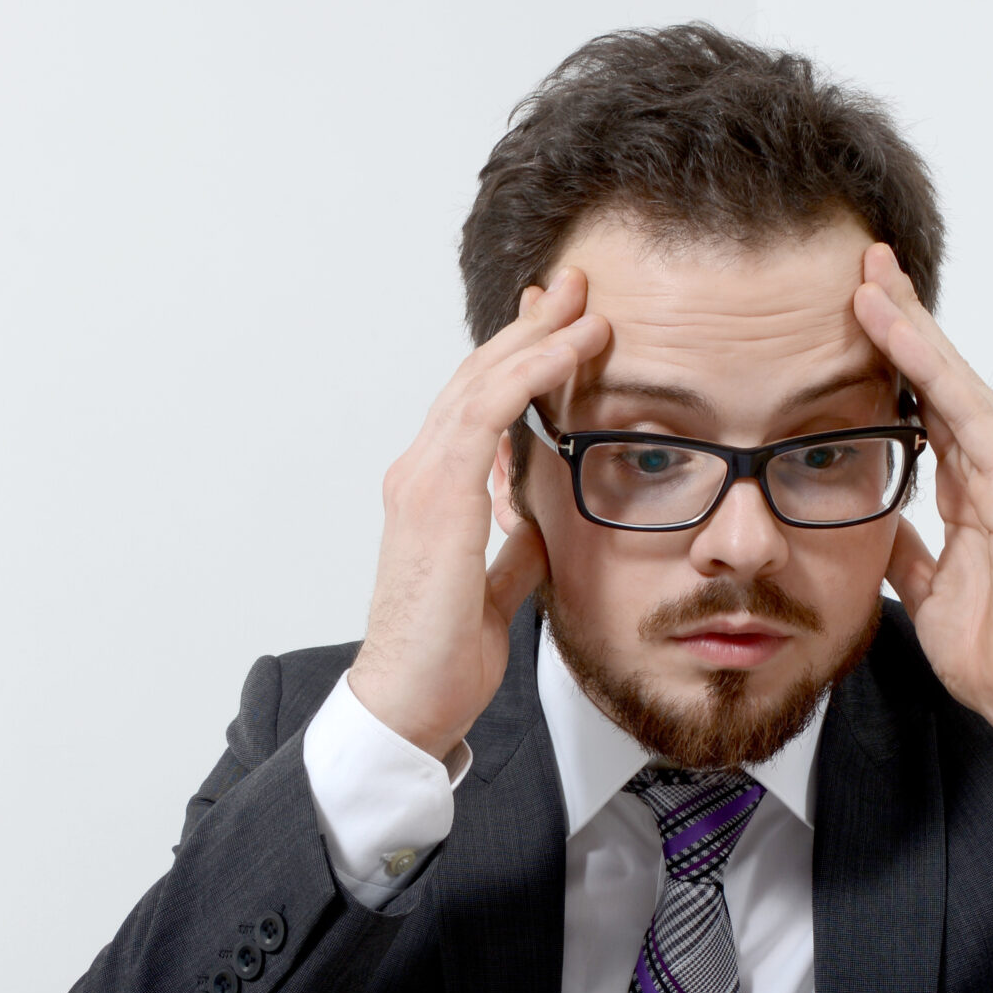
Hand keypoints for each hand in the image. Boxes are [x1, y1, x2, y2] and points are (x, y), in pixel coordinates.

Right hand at [349, 269, 609, 759]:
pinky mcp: (436, 497)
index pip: (479, 407)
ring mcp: (422, 481)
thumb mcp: (494, 594)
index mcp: (433, 495)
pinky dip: (529, 373)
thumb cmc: (440, 661)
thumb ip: (512, 554)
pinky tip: (566, 350)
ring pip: (482, 382)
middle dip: (530, 328)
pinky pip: (486, 413)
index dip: (519, 361)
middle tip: (576, 287)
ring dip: (536, 337)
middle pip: (478, 377)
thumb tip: (538, 527)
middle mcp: (419, 474)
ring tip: (584, 304)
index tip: (562, 328)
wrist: (407, 705)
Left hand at [853, 245, 992, 794]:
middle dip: (904, 320)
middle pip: (943, 378)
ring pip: (955, 382)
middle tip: (863, 265)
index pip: (927, 407)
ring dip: (912, 327)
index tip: (854, 317)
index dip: (893, 360)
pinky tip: (896, 332)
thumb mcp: (929, 591)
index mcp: (979, 490)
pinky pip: (968, 414)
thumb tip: (879, 524)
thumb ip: (911, 549)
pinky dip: (930, 369)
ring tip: (870, 278)